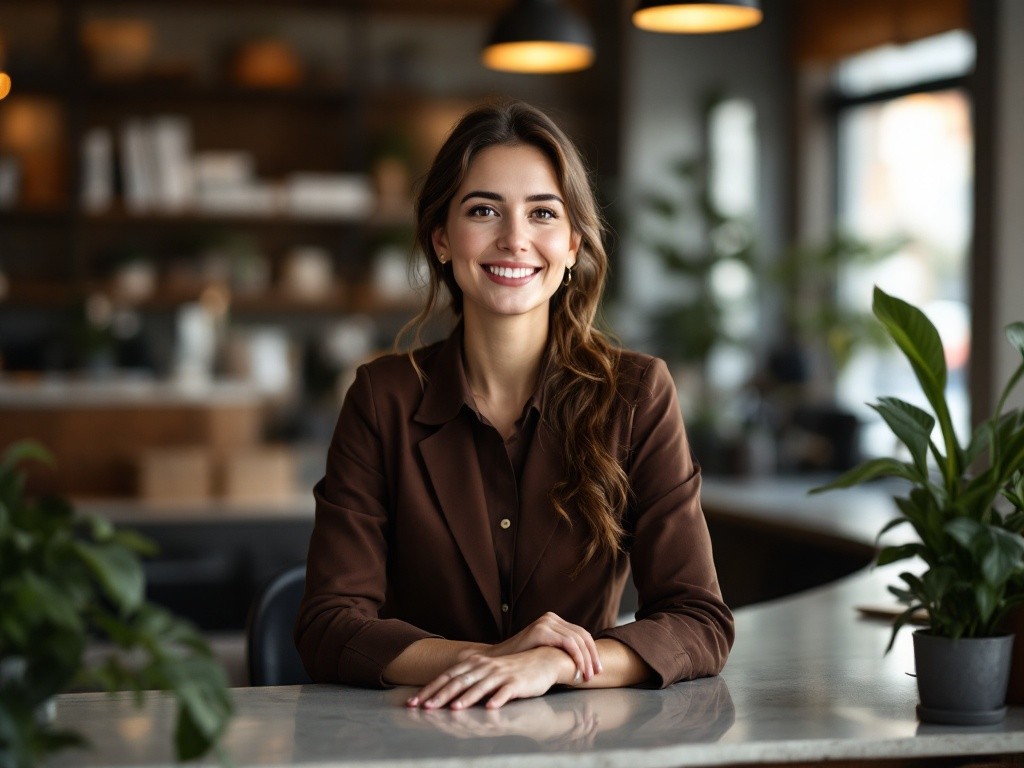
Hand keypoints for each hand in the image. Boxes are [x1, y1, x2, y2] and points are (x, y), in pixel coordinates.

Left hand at [407, 647, 574, 709]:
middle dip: (441, 695)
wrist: (543, 661)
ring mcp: (501, 673)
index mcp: (476, 663)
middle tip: (425, 707)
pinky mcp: (517, 682)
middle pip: (459, 681)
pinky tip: (489, 707)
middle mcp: (486, 666)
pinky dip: (497, 698)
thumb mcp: (487, 671)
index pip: (448, 676)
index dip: (430, 689)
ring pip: (480, 686)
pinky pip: (506, 691)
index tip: (414, 702)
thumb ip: (468, 679)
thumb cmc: (512, 669)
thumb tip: (444, 692)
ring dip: (466, 697)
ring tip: (454, 709)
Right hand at [471, 611, 601, 682]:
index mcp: (554, 620)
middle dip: (592, 656)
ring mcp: (546, 622)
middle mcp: (551, 617)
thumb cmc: (521, 660)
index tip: (597, 668)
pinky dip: (577, 657)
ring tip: (587, 676)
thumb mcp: (545, 651)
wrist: (498, 660)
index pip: (581, 634)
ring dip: (586, 659)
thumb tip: (583, 662)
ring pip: (577, 640)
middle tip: (596, 673)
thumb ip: (560, 650)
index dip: (592, 651)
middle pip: (582, 635)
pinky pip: (568, 643)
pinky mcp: (541, 630)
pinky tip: (578, 670)